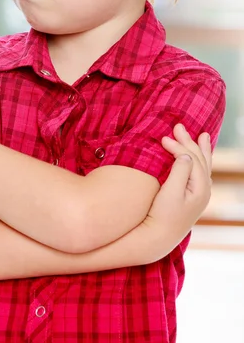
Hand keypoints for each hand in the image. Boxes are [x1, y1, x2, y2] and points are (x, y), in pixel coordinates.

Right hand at [144, 124, 211, 247]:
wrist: (159, 238)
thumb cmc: (162, 215)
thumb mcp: (170, 192)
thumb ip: (180, 171)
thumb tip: (186, 154)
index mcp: (200, 188)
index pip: (192, 158)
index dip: (178, 146)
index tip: (163, 138)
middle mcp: (204, 190)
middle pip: (200, 159)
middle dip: (190, 142)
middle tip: (178, 126)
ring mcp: (199, 194)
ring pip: (202, 165)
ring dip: (199, 149)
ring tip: (203, 136)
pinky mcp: (192, 198)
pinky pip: (198, 172)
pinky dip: (197, 160)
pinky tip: (196, 158)